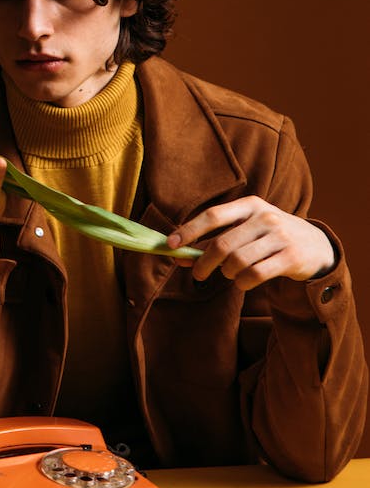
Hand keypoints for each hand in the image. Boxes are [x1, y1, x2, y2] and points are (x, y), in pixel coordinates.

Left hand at [167, 197, 335, 289]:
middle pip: (223, 244)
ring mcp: (279, 237)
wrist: (316, 245)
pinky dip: (243, 283)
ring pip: (238, 262)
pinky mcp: (290, 258)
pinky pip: (256, 275)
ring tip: (230, 274)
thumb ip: (216, 238)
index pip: (213, 215)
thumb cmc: (270, 236)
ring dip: (227, 274)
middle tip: (198, 274)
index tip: (171, 245)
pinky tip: (243, 282)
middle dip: (204, 263)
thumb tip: (179, 255)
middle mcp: (265, 217)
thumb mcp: (247, 228)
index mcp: (250, 205)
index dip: (189, 230)